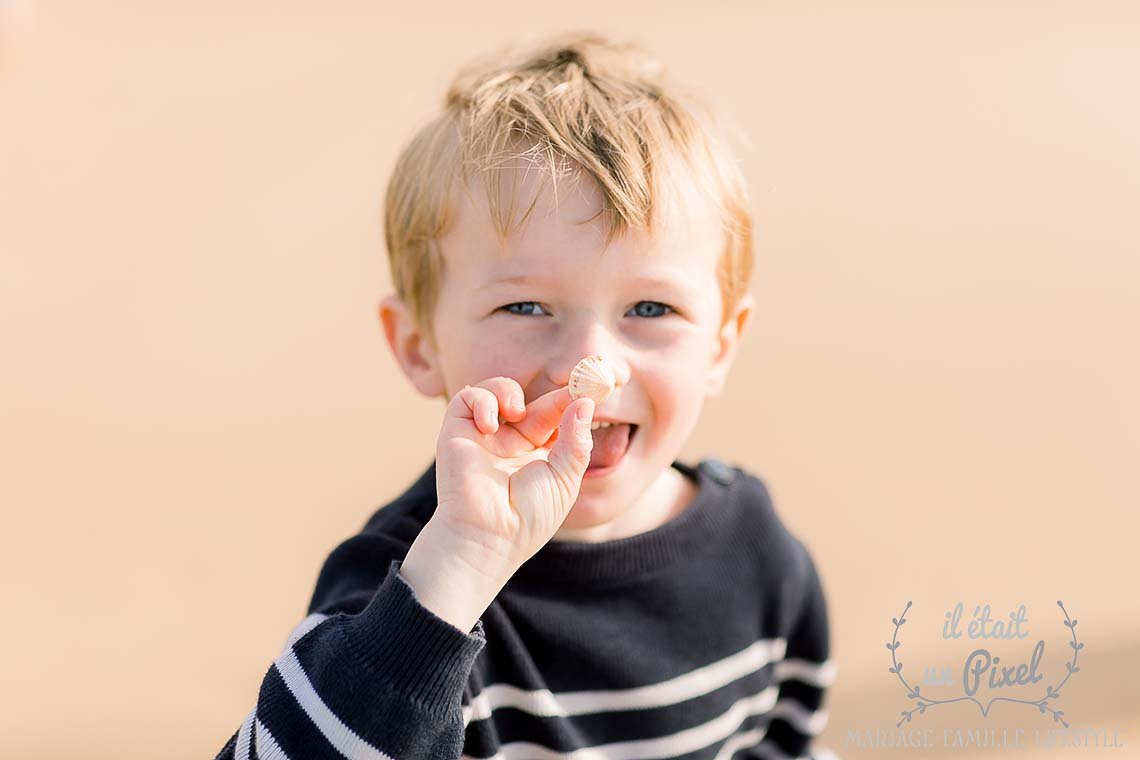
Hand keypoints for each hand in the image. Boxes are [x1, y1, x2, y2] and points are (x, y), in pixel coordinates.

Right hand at [432, 376, 594, 576]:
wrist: (490, 537)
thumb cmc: (529, 517)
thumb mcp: (564, 478)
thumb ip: (575, 440)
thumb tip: (585, 403)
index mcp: (537, 454)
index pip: (556, 417)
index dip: (573, 400)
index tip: (595, 386)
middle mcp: (510, 442)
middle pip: (532, 401)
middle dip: (554, 393)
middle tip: (575, 384)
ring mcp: (484, 436)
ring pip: (496, 391)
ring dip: (508, 390)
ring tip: (517, 412)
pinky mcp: (457, 432)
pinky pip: (467, 398)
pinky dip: (482, 400)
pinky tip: (490, 425)